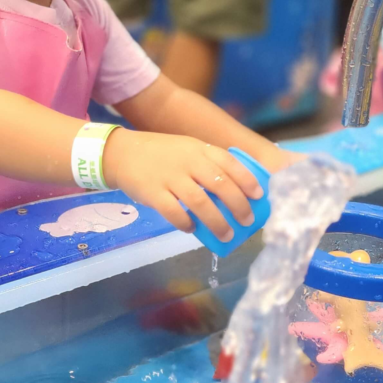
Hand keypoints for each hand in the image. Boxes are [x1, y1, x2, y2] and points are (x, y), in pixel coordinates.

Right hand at [103, 130, 263, 240]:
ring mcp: (169, 177)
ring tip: (227, 234)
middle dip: (238, 205)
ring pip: (200, 202)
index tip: (260, 196)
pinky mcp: (153, 193)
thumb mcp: (187, 148)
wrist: (122, 153)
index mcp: (199, 149)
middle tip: (247, 221)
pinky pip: (173, 212)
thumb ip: (208, 164)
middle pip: (220, 184)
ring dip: (217, 221)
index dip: (247, 180)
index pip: (230, 163)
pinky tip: (192, 229)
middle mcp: (187, 161)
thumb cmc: (161, 154)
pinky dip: (186, 223)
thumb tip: (237, 190)